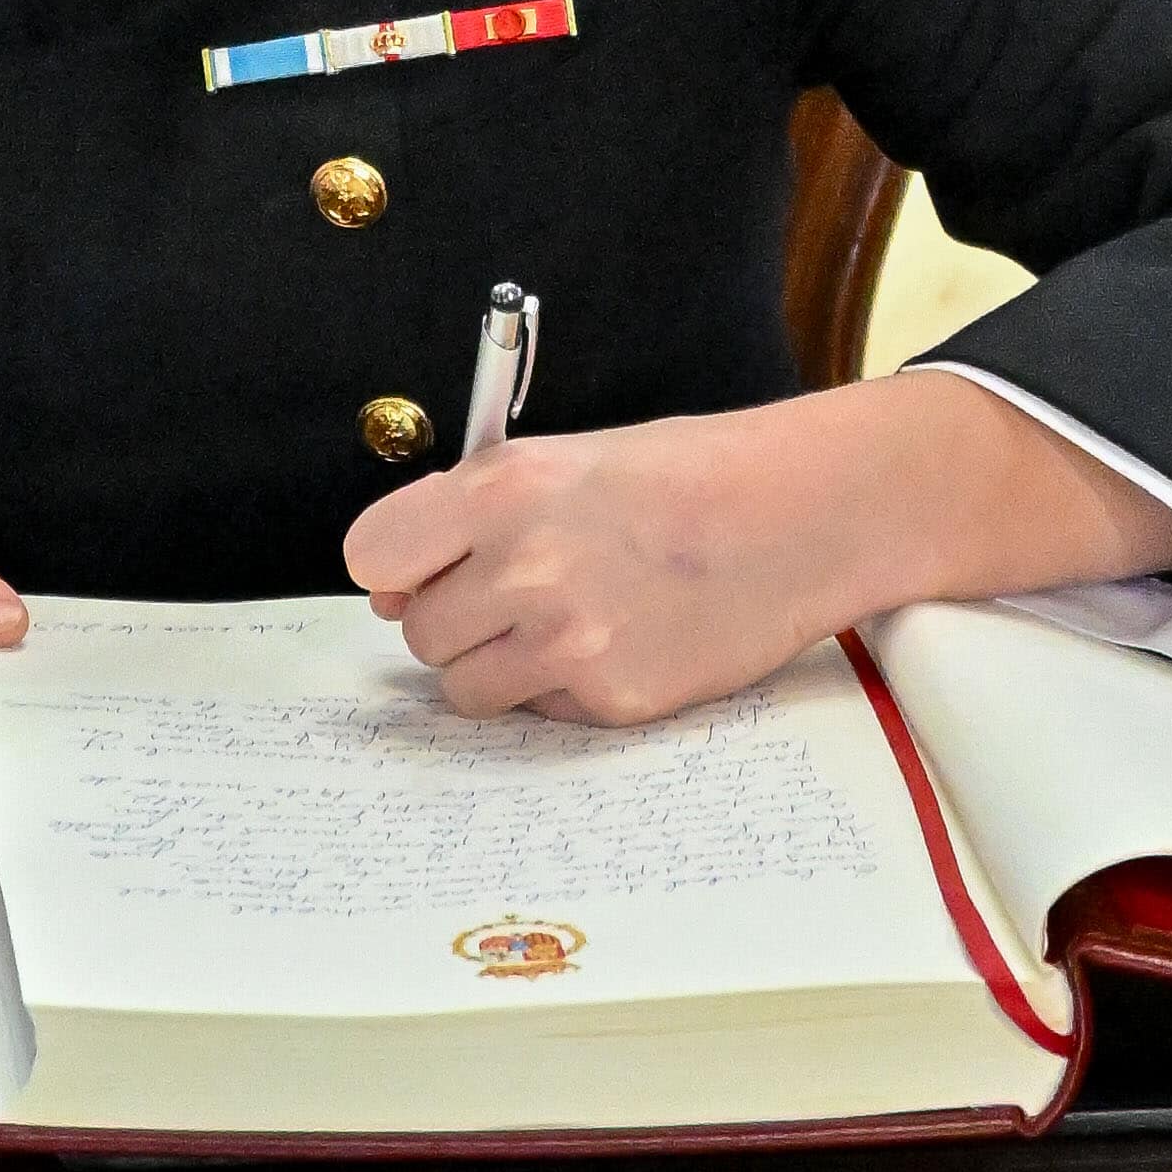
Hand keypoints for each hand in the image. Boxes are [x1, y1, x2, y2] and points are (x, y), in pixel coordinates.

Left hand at [344, 371, 1163, 725]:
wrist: (799, 515)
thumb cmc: (686, 477)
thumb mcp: (564, 460)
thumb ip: (471, 515)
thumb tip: (390, 588)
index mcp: (502, 490)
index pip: (372, 558)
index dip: (395, 571)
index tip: (420, 572)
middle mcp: (524, 567)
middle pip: (418, 633)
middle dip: (455, 619)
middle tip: (517, 592)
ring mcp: (567, 641)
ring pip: (465, 686)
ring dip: (497, 662)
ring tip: (564, 619)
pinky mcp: (610, 699)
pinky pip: (538, 712)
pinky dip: (561, 689)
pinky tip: (616, 640)